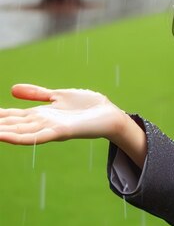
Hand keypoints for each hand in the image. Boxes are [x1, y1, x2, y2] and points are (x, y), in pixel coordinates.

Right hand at [0, 84, 122, 144]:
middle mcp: (41, 123)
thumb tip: (12, 89)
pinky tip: (4, 135)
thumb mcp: (58, 96)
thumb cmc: (87, 106)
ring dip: (0, 132)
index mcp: (39, 115)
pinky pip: (36, 136)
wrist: (109, 115)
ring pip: (18, 132)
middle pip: (11, 125)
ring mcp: (49, 128)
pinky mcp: (60, 132)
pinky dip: (18, 137)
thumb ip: (37, 94)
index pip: (11, 116)